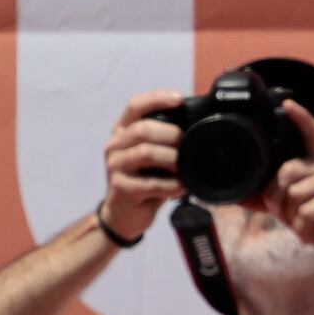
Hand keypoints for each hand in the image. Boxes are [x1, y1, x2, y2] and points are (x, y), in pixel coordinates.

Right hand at [95, 89, 186, 244]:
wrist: (124, 215)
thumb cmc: (143, 181)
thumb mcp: (152, 157)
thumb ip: (165, 140)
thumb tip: (198, 126)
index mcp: (123, 131)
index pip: (135, 106)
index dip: (157, 99)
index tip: (179, 100)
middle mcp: (115, 145)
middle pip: (142, 129)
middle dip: (171, 135)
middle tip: (187, 145)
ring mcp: (115, 166)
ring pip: (146, 153)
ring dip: (172, 160)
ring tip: (185, 169)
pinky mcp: (120, 187)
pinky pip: (150, 183)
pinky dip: (170, 185)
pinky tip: (180, 188)